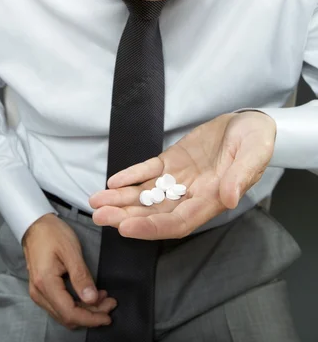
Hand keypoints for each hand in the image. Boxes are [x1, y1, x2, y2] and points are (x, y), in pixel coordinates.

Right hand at [22, 214, 116, 329]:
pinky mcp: (42, 289)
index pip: (70, 313)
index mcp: (45, 283)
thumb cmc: (52, 233)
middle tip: (110, 304)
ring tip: (104, 299)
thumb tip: (92, 299)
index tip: (108, 316)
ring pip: (64, 313)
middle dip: (91, 315)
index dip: (91, 318)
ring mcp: (38, 292)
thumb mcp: (71, 251)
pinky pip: (60, 305)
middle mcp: (39, 293)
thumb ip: (81, 276)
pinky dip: (77, 304)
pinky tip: (90, 295)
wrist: (35, 224)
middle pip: (67, 317)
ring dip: (85, 311)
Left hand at [89, 111, 275, 240]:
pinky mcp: (173, 161)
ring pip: (147, 194)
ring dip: (121, 199)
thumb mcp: (254, 155)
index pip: (178, 222)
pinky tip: (113, 181)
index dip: (152, 227)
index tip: (127, 228)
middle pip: (155, 212)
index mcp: (212, 199)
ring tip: (96, 201)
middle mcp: (192, 194)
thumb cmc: (256, 142)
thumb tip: (229, 198)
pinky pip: (149, 170)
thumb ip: (241, 176)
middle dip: (126, 216)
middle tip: (100, 216)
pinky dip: (131, 175)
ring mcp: (180, 178)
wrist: (249, 124)